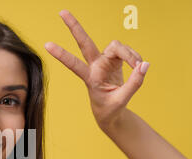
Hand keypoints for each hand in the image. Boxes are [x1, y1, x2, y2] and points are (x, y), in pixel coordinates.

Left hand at [45, 10, 149, 129]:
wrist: (110, 113)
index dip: (62, 55)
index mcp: (90, 77)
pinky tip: (138, 67)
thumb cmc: (110, 108)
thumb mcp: (121, 100)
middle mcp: (95, 66)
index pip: (74, 64)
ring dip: (129, 54)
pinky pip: (126, 52)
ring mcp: (104, 61)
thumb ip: (134, 83)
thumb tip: (145, 65)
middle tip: (61, 12)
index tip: (47, 46)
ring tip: (138, 66)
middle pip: (84, 43)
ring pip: (116, 46)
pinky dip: (134, 58)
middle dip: (74, 27)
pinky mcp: (114, 60)